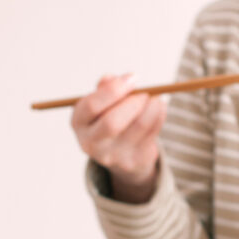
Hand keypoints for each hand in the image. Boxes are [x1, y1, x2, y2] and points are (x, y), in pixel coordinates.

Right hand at [71, 73, 165, 202]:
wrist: (120, 153)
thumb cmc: (108, 117)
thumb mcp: (101, 102)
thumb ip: (105, 87)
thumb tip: (115, 79)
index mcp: (79, 122)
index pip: (91, 106)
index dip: (113, 90)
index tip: (132, 78)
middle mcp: (91, 143)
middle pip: (112, 122)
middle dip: (134, 101)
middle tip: (145, 92)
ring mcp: (114, 156)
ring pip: (140, 125)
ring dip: (152, 105)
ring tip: (153, 98)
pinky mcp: (135, 161)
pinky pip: (153, 132)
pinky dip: (159, 114)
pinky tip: (156, 109)